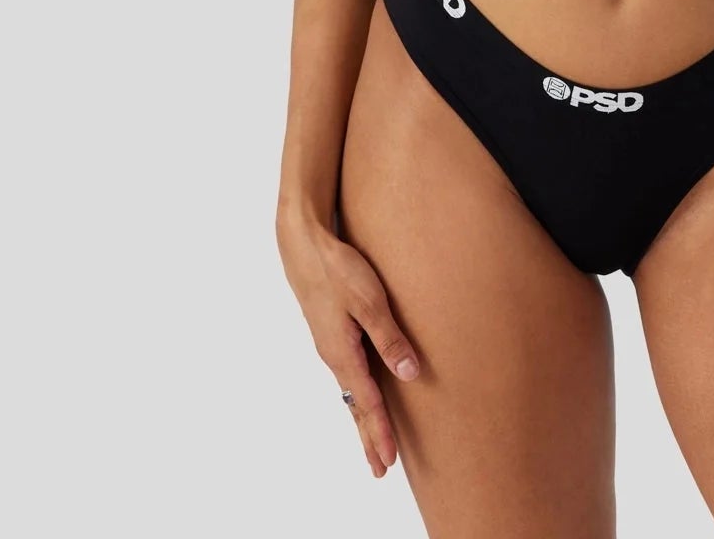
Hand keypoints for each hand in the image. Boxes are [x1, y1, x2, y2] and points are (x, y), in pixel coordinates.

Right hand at [276, 212, 420, 477]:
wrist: (303, 244)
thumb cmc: (338, 269)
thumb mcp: (370, 301)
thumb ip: (389, 337)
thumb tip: (410, 372)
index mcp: (342, 354)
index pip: (366, 403)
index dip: (380, 432)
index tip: (389, 461)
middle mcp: (334, 355)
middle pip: (354, 405)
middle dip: (368, 436)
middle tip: (380, 468)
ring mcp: (330, 343)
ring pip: (350, 389)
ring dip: (363, 416)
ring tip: (374, 438)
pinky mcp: (331, 330)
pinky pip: (347, 371)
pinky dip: (356, 391)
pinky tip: (361, 391)